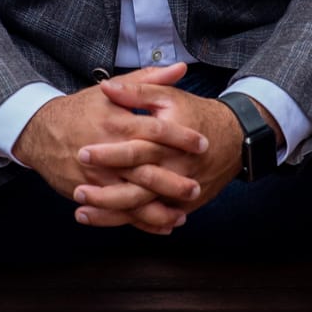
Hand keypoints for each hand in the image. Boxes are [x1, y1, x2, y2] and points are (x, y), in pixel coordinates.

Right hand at [13, 64, 209, 234]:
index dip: (180, 137)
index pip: (154, 130)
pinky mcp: (88, 192)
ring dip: (157, 209)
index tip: (203, 143)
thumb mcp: (112, 91)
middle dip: (172, 181)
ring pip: (131, 197)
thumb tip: (180, 68)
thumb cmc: (81, 109)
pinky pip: (117, 210)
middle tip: (196, 187)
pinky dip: (139, 221)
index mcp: (116, 123)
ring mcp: (96, 176)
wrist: (40, 131)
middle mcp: (107, 151)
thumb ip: (148, 81)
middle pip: (144, 170)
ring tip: (182, 214)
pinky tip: (161, 225)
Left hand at [73, 78, 276, 228]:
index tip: (82, 152)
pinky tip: (106, 221)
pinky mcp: (182, 205)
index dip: (109, 153)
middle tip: (77, 190)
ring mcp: (179, 191)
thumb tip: (106, 88)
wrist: (234, 138)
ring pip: (142, 209)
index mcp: (168, 142)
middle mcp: (174, 169)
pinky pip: (154, 218)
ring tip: (82, 213)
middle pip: (137, 187)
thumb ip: (137, 90)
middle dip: (105, 192)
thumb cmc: (196, 113)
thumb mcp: (168, 96)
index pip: (136, 150)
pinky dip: (130, 223)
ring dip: (111, 213)